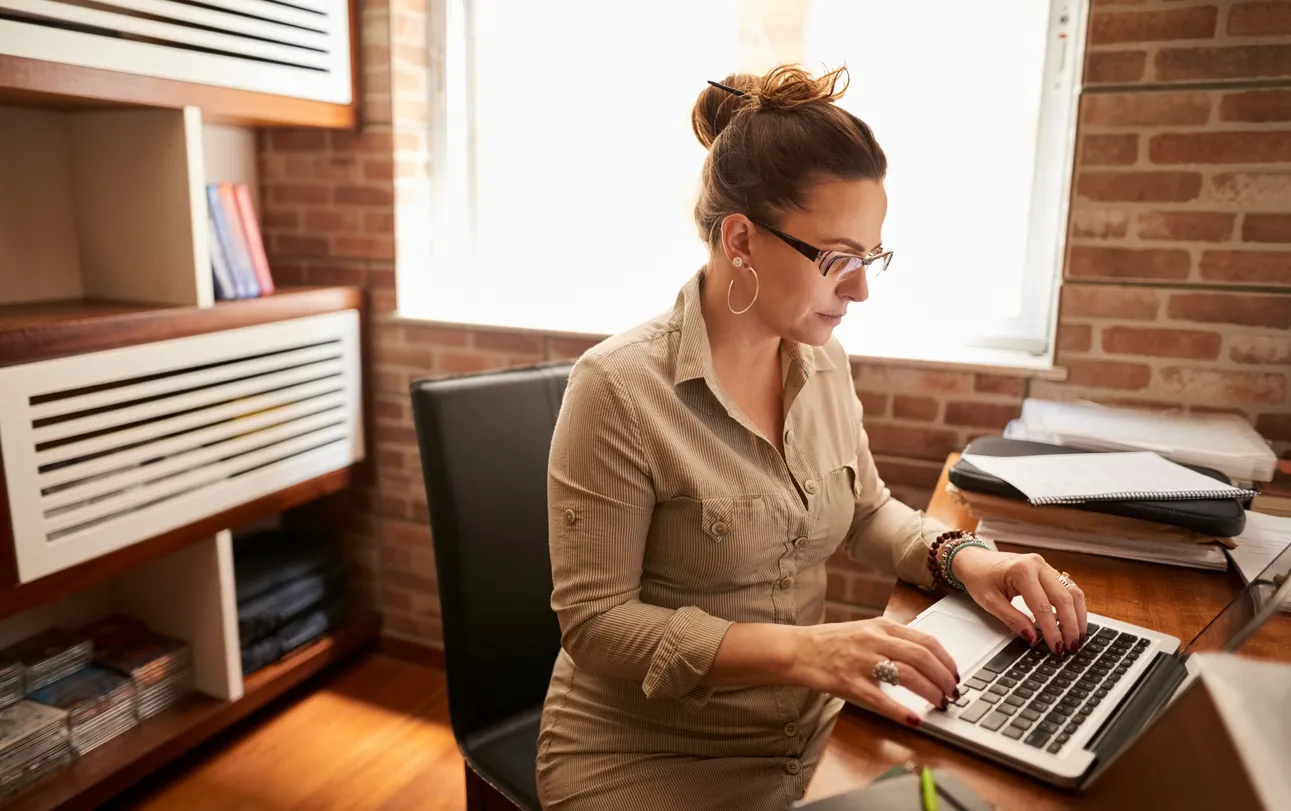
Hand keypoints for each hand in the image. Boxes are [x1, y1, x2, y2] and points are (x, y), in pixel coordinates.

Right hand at [789, 617, 959, 726]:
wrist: (798, 650)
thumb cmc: (831, 643)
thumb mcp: (865, 631)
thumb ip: (892, 638)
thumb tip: (924, 655)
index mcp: (881, 626)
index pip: (926, 640)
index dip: (947, 660)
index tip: (955, 674)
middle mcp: (874, 640)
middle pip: (922, 657)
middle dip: (944, 678)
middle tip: (952, 693)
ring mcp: (862, 661)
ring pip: (907, 675)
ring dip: (930, 692)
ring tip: (939, 704)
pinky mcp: (849, 682)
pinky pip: (881, 699)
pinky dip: (901, 711)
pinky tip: (914, 719)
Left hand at [951, 546, 1087, 654]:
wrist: (974, 560)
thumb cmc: (979, 578)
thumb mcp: (989, 602)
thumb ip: (1012, 620)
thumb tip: (1033, 638)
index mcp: (1022, 571)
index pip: (1042, 606)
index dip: (1052, 630)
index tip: (1057, 648)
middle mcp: (1038, 565)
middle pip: (1064, 598)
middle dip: (1071, 625)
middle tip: (1072, 647)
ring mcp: (1045, 566)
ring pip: (1072, 592)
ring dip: (1078, 616)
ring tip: (1078, 637)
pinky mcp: (1048, 571)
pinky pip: (1068, 588)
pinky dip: (1074, 606)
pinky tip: (1075, 622)